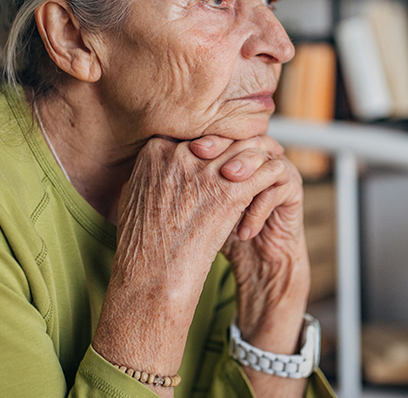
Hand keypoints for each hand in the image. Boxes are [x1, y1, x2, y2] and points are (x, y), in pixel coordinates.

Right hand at [92, 136, 291, 388]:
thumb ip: (149, 170)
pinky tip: (274, 182)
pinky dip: (271, 174)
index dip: (212, 139)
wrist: (152, 276)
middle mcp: (178, 154)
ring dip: (258, 155)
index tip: (221, 149)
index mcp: (154, 151)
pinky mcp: (230, 192)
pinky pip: (262, 171)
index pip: (193, 130)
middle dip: (236, 143)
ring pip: (244, 147)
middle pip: (220, 135)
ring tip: (265, 162)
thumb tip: (157, 159)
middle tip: (250, 150)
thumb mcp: (133, 195)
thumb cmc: (142, 243)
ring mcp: (204, 171)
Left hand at [191, 136, 311, 397]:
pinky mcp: (291, 187)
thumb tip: (135, 161)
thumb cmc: (214, 230)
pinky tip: (242, 231)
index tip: (177, 145)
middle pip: (238, 132)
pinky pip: (280, 181)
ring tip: (226, 185)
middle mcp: (253, 151)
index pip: (214, 128)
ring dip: (244, 165)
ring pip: (263, 150)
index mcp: (227, 149)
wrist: (252, 259)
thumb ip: (174, 181)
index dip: (197, 133)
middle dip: (219, 144)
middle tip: (198, 155)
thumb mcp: (191, 204)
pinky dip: (260, 205)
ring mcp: (274, 165)